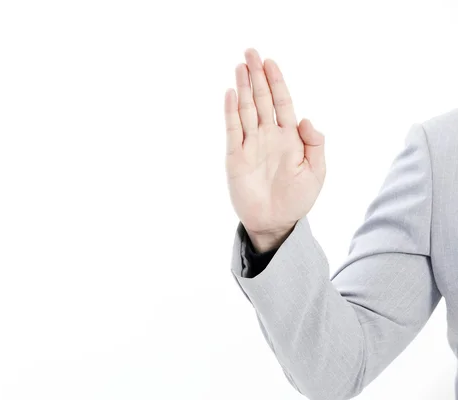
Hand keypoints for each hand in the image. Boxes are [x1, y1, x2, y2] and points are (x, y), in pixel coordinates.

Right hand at [224, 48, 325, 247]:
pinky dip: (231, 112)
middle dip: (257, 76)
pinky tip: (231, 95)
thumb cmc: (298, 199)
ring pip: (246, 110)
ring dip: (243, 88)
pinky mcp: (235, 157)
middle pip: (261, 100)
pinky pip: (232, 131)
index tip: (270, 62)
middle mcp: (267, 136)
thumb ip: (315, 144)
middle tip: (250, 52)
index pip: (282, 103)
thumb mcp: (316, 172)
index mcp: (288, 138)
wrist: (276, 222)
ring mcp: (250, 145)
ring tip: (240, 67)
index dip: (276, 82)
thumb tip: (306, 119)